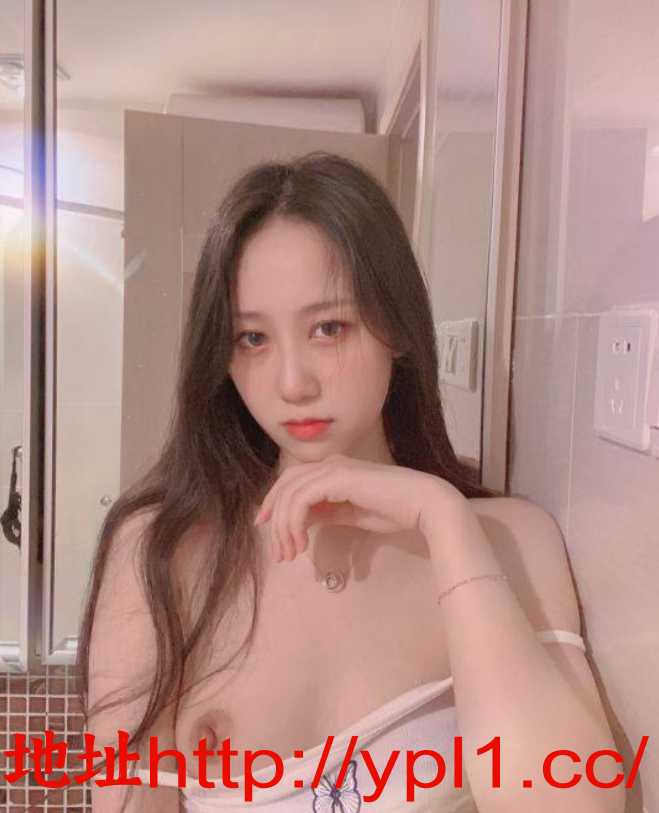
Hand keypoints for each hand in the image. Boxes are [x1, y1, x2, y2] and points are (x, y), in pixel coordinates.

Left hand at [253, 454, 459, 562]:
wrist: (422, 504)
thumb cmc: (394, 510)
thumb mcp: (349, 514)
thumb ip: (325, 513)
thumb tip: (301, 522)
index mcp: (332, 469)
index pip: (291, 481)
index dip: (273, 504)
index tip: (267, 529)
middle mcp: (329, 464)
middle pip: (284, 485)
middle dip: (274, 517)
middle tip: (278, 551)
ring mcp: (332, 468)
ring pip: (289, 494)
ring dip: (284, 527)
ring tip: (290, 554)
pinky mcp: (337, 478)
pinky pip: (301, 500)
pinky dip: (294, 523)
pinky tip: (301, 543)